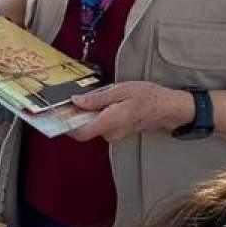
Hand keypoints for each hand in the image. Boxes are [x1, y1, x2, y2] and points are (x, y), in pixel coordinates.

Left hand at [67, 81, 194, 143]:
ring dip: (87, 114)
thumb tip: (76, 101)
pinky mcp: (119, 133)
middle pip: (85, 129)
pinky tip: (101, 104)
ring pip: (93, 126)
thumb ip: (97, 98)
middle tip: (70, 100)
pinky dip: (97, 116)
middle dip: (76, 116)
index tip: (57, 116)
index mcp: (110, 122)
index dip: (66, 126)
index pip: (81, 133)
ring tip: (90, 98)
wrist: (168, 108)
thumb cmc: (148, 97)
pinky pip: (102, 126)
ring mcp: (116, 135)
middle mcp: (111, 133)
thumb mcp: (120, 90)